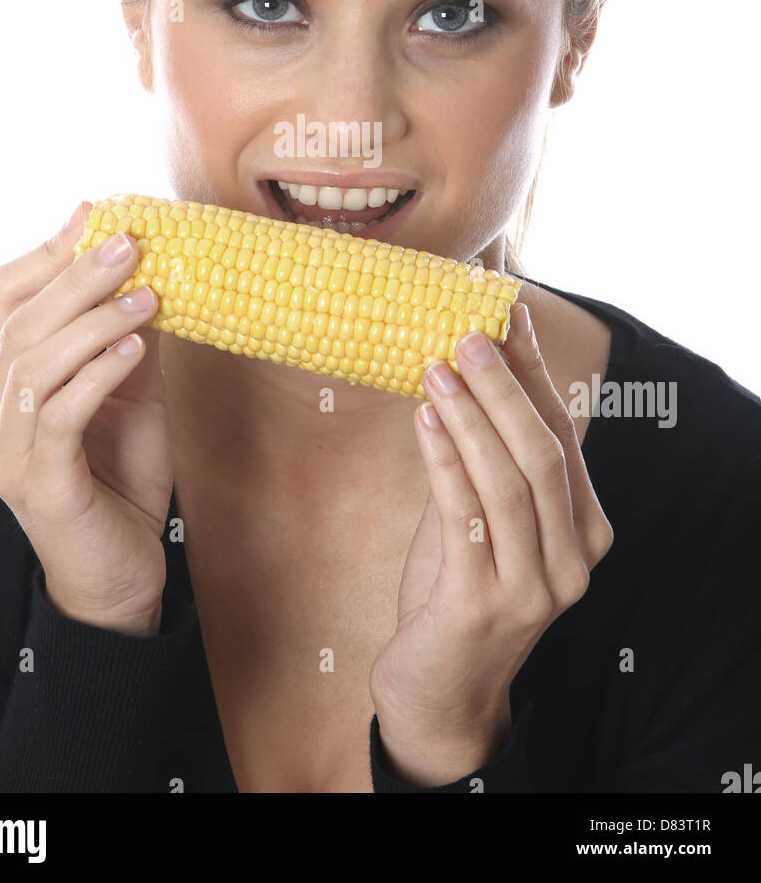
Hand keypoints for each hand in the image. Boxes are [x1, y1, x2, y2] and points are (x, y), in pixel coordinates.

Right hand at [0, 201, 172, 636]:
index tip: (96, 216)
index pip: (2, 301)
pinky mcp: (37, 485)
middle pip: (18, 324)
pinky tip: (136, 349)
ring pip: (35, 364)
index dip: (47, 254)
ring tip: (148, 296)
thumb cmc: (123, 479)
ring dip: (94, 321)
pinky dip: (97, 374)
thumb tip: (149, 268)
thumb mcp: (132, 393)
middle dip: (75, 276)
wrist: (123, 576)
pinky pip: (58, 414)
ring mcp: (4, 454)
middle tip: (131, 243)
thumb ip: (127, 337)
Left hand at [369, 302, 613, 782]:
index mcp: (584, 530)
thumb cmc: (456, 590)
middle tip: (468, 333)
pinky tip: (423, 418)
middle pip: (543, 454)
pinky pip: (465, 517)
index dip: (536, 372)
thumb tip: (458, 370)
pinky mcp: (482, 605)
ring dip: (471, 417)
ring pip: (508, 483)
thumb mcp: (480, 518)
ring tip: (436, 366)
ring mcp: (533, 588)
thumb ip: (480, 460)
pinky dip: (444, 460)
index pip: (563, 434)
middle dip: (505, 387)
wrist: (439, 691)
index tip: (509, 316)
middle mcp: (572, 561)